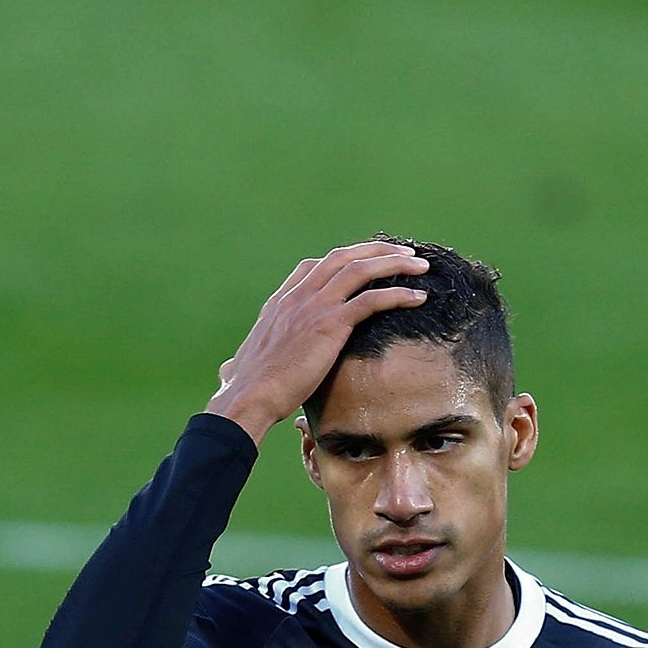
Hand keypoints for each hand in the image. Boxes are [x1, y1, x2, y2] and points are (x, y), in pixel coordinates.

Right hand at [203, 243, 430, 439]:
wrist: (249, 397)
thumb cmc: (246, 391)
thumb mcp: (240, 366)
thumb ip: (239, 362)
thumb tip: (227, 371)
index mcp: (280, 303)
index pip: (314, 266)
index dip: (343, 259)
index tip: (365, 260)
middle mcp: (298, 296)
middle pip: (343, 257)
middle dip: (376, 250)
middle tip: (403, 252)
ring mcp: (314, 306)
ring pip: (361, 269)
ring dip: (394, 262)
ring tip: (419, 264)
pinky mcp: (330, 324)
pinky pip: (371, 300)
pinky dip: (398, 294)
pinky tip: (418, 296)